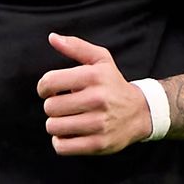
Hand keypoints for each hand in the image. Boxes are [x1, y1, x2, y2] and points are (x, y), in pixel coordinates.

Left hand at [36, 33, 153, 154]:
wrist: (140, 112)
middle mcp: (97, 99)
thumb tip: (52, 37)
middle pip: (50, 107)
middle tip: (63, 105)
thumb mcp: (100, 60)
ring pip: (53, 127)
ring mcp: (99, 124)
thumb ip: (75, 46)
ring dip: (55, 123)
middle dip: (52, 106)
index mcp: (93, 76)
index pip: (49, 82)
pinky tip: (69, 133)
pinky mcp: (99, 144)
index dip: (43, 87)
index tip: (49, 90)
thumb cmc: (113, 84)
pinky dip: (60, 141)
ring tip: (67, 118)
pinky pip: (62, 146)